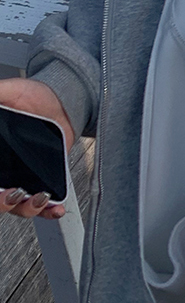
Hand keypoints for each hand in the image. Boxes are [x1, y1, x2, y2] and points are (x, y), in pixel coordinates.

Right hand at [0, 77, 73, 219]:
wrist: (60, 101)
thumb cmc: (29, 95)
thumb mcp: (7, 91)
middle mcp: (1, 170)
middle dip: (0, 202)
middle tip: (10, 193)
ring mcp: (21, 178)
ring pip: (15, 206)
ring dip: (24, 208)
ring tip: (36, 198)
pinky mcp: (42, 180)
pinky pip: (42, 204)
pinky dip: (48, 210)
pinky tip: (56, 208)